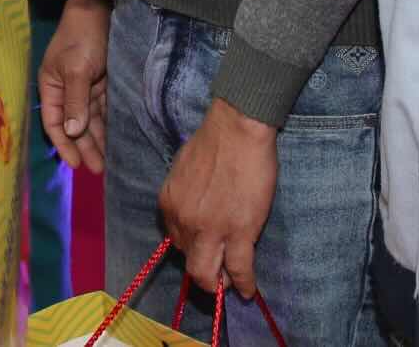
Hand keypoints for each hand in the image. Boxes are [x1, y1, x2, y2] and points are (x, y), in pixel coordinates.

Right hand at [39, 0, 110, 172]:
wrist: (100, 7)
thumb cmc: (82, 36)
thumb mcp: (76, 68)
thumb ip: (75, 100)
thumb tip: (73, 132)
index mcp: (52, 86)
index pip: (55, 123)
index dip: (64, 145)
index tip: (76, 165)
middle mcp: (67, 90)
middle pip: (75, 125)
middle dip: (85, 147)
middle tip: (98, 169)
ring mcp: (86, 86)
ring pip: (91, 119)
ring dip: (98, 139)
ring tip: (109, 162)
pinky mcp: (104, 81)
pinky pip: (105, 109)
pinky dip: (109, 124)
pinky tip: (117, 139)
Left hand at [159, 98, 277, 298]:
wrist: (238, 128)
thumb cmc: (215, 139)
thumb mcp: (183, 169)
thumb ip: (184, 194)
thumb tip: (194, 206)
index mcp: (169, 204)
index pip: (175, 240)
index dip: (191, 247)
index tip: (203, 249)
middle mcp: (184, 221)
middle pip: (189, 263)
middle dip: (202, 274)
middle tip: (215, 275)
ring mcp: (211, 229)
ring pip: (208, 274)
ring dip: (219, 284)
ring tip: (231, 286)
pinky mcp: (239, 231)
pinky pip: (239, 268)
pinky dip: (244, 284)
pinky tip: (249, 291)